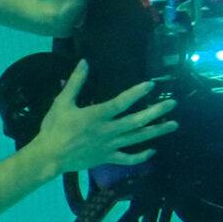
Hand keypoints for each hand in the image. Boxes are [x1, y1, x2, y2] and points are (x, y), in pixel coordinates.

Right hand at [33, 59, 176, 173]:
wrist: (49, 156)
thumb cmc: (54, 128)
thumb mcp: (62, 102)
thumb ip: (75, 82)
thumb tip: (85, 62)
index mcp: (97, 115)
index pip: (121, 102)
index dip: (137, 93)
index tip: (151, 85)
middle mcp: (108, 131)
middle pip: (136, 121)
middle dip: (156, 112)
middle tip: (172, 104)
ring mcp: (110, 146)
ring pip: (137, 139)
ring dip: (156, 131)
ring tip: (172, 125)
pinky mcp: (107, 158)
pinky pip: (128, 159)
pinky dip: (141, 157)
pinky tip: (152, 151)